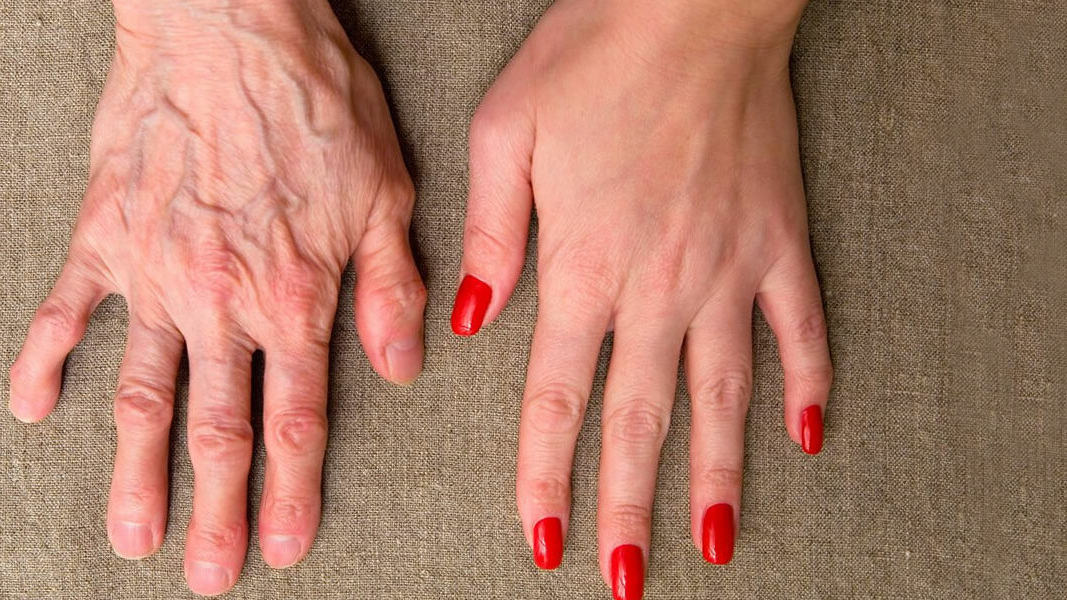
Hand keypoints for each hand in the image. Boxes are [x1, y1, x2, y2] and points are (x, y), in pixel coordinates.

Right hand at [8, 0, 425, 593]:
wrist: (232, 22)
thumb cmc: (317, 99)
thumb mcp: (386, 191)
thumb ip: (391, 288)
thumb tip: (402, 367)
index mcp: (298, 295)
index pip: (299, 419)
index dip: (295, 491)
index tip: (287, 547)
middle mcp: (224, 300)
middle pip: (219, 428)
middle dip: (216, 510)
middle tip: (206, 576)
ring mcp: (155, 273)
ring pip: (144, 393)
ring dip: (135, 472)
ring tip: (131, 534)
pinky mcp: (103, 236)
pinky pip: (64, 310)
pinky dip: (44, 361)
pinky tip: (31, 411)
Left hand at [451, 0, 829, 595]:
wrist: (694, 1)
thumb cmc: (592, 56)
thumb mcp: (506, 132)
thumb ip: (488, 235)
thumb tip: (467, 322)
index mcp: (584, 266)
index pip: (557, 399)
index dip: (546, 478)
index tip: (543, 539)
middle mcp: (658, 285)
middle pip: (640, 420)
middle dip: (626, 507)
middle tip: (625, 576)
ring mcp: (728, 268)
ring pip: (723, 395)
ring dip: (718, 476)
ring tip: (714, 543)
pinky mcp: (779, 238)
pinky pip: (801, 326)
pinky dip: (809, 382)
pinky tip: (808, 435)